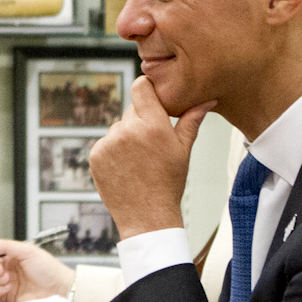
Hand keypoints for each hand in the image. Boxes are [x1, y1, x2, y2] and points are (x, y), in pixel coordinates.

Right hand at [0, 239, 74, 301]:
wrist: (58, 289)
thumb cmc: (48, 269)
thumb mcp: (27, 251)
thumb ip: (4, 246)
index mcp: (10, 256)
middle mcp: (7, 269)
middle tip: (1, 270)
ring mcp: (6, 283)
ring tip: (9, 279)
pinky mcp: (7, 297)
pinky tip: (9, 288)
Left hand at [87, 76, 211, 240]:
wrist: (147, 215)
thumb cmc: (169, 183)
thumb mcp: (183, 150)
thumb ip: (191, 121)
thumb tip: (206, 101)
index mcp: (153, 126)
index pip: (141, 87)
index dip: (146, 88)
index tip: (152, 94)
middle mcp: (128, 130)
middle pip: (132, 110)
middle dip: (141, 120)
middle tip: (151, 143)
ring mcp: (108, 143)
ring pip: (118, 127)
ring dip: (127, 137)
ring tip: (139, 160)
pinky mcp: (95, 155)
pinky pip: (105, 143)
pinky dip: (113, 151)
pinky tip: (126, 167)